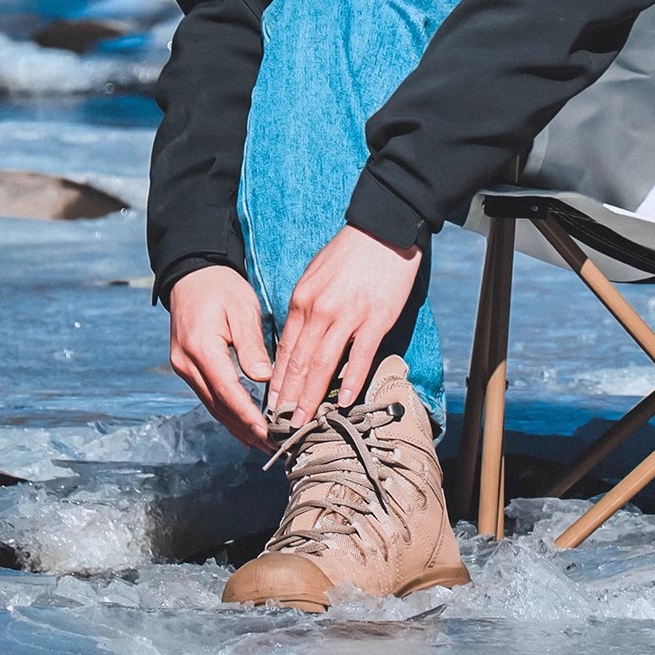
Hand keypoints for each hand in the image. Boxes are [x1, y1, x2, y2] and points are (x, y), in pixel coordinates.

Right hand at [169, 265, 272, 451]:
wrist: (192, 275)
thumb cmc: (221, 288)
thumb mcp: (242, 310)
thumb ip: (251, 346)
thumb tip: (264, 378)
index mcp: (201, 349)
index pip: (228, 392)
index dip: (250, 416)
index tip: (270, 433)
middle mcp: (187, 364)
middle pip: (219, 407)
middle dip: (247, 430)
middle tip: (275, 447)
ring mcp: (183, 368)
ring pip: (213, 407)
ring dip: (238, 428)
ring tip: (264, 445)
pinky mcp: (187, 368)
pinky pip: (209, 398)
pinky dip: (228, 415)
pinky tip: (244, 428)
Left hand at [270, 224, 421, 426]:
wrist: (383, 231)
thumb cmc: (348, 253)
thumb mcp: (314, 276)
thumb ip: (304, 307)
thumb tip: (298, 338)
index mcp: (301, 300)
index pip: (284, 349)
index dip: (277, 381)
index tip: (272, 403)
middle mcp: (319, 311)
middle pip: (299, 362)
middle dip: (288, 397)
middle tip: (281, 423)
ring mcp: (348, 316)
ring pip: (323, 364)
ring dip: (312, 396)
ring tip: (304, 421)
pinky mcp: (375, 320)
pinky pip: (360, 356)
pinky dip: (351, 381)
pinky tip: (344, 401)